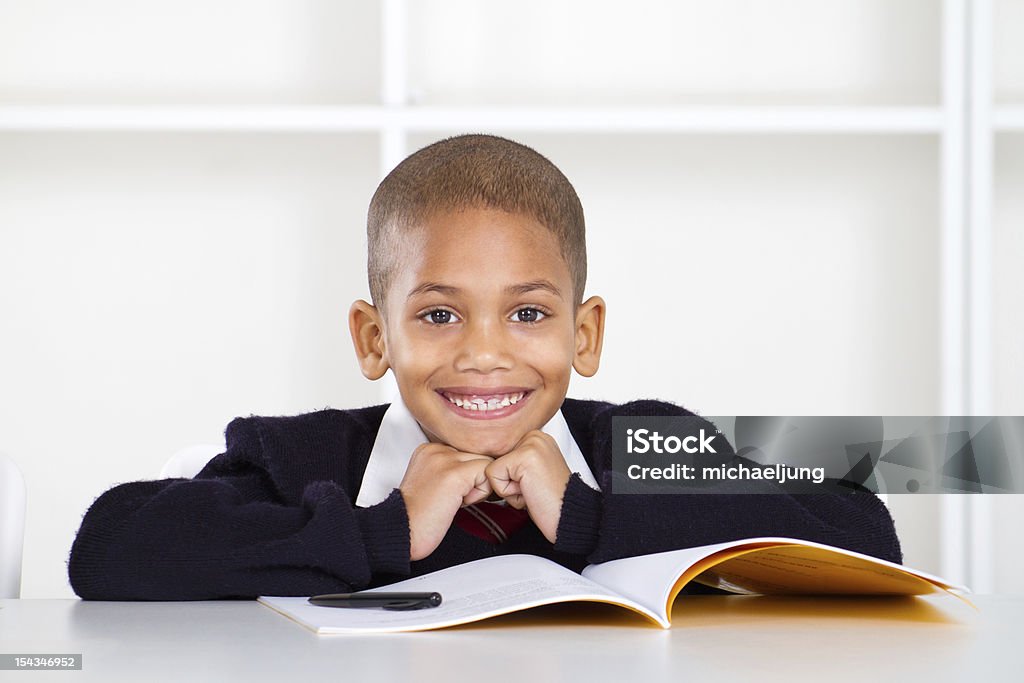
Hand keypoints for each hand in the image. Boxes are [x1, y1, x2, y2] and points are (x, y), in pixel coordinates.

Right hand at [399, 443, 493, 560]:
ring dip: (478, 486)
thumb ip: (451, 471)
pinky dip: (481, 492)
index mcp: (429, 450)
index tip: (450, 494)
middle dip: (474, 479)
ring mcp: (445, 459)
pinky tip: (460, 503)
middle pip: (478, 456)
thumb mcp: (432, 484)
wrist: (401, 532)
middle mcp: (436, 450)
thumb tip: (478, 472)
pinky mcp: (455, 473)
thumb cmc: (417, 518)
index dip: (468, 476)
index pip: (467, 452)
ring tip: (455, 500)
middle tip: (454, 499)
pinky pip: (487, 473)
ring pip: (486, 462)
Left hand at [485, 431, 571, 543]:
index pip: (499, 457)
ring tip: (532, 491)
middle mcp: (534, 436)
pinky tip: (530, 493)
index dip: (510, 479)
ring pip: (493, 468)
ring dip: (508, 489)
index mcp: (536, 439)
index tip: (533, 485)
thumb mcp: (531, 475)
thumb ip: (514, 465)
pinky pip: (493, 475)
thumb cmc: (551, 503)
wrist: (569, 518)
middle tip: (533, 489)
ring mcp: (531, 444)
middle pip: (494, 461)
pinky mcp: (525, 456)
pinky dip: (508, 493)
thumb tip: (487, 466)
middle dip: (508, 483)